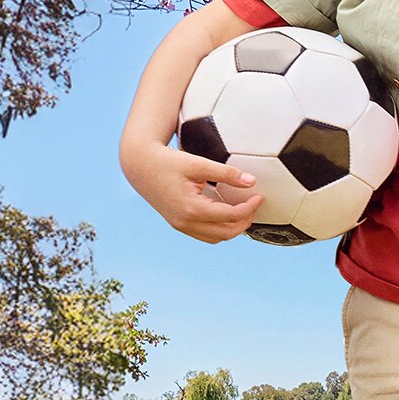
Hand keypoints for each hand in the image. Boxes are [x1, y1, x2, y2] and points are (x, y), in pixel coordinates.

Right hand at [125, 141, 263, 243]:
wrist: (139, 165)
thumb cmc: (167, 161)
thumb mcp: (199, 163)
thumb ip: (227, 173)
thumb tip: (251, 181)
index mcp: (192, 209)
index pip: (231, 216)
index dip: (249, 208)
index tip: (259, 197)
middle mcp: (185, 222)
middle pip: (226, 233)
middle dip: (244, 222)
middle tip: (254, 207)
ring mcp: (180, 225)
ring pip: (215, 238)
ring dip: (232, 229)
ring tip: (243, 212)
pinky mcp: (177, 224)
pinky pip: (204, 234)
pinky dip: (218, 228)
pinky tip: (226, 214)